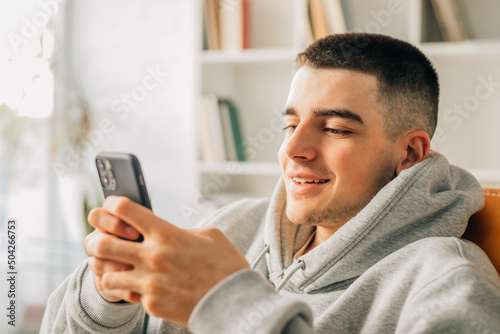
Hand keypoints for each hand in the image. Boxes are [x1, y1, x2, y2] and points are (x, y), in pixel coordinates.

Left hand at [84, 196, 249, 325]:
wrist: (234, 302)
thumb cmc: (225, 266)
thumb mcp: (209, 236)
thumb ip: (182, 230)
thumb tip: (168, 231)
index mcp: (167, 234)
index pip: (124, 209)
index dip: (113, 204)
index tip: (113, 208)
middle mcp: (153, 256)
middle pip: (102, 243)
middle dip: (95, 240)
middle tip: (101, 241)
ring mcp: (150, 283)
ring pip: (106, 274)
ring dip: (108, 269)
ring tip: (116, 267)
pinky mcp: (151, 304)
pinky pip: (126, 295)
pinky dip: (128, 290)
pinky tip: (138, 286)